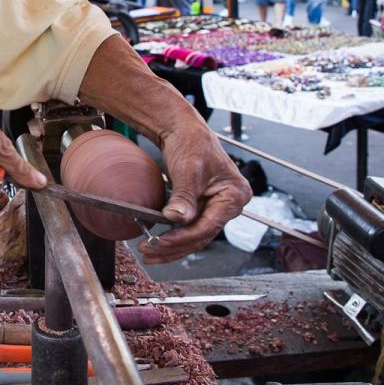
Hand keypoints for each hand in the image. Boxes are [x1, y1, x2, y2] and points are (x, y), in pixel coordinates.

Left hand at [139, 125, 250, 262]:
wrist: (184, 130)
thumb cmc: (191, 143)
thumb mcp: (188, 169)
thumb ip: (184, 196)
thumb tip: (176, 219)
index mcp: (235, 195)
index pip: (208, 225)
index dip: (182, 237)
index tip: (159, 241)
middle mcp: (230, 205)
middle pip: (201, 235)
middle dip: (174, 247)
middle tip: (148, 252)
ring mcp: (218, 208)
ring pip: (195, 237)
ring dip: (172, 247)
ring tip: (148, 254)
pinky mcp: (205, 209)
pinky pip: (190, 229)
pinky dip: (174, 237)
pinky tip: (157, 244)